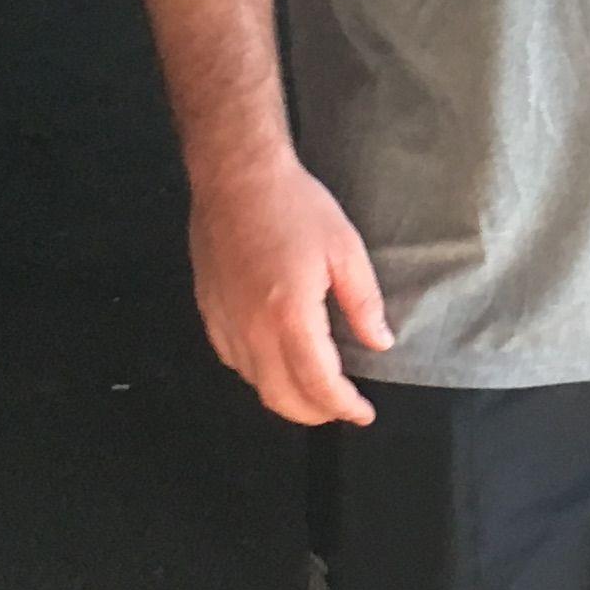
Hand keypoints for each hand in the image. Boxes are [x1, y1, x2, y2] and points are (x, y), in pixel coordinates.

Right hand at [186, 150, 393, 424]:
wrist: (235, 176)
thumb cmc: (294, 206)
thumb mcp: (345, 249)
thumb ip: (363, 304)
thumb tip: (380, 342)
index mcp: (290, 316)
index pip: (318, 385)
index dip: (344, 407)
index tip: (363, 412)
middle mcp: (252, 330)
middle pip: (282, 397)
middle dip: (316, 413)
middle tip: (342, 406)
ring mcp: (225, 323)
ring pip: (255, 384)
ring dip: (288, 396)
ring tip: (315, 388)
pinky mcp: (208, 312)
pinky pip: (234, 361)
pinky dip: (260, 375)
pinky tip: (278, 362)